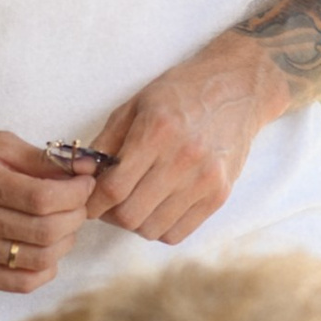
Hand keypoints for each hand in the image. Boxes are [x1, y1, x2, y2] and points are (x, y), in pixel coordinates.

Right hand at [0, 132, 93, 294]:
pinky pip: (19, 283)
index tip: (84, 184)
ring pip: (38, 259)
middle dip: (75, 217)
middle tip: (78, 205)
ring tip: (63, 226)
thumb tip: (87, 166)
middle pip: (45, 230)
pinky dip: (45, 270)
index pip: (43, 197)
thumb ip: (40, 158)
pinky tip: (46, 253)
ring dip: (64, 243)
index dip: (75, 193)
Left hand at [88, 33, 283, 243]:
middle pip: (130, 214)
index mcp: (157, 132)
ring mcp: (205, 181)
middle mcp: (183, 159)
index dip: (92, 203)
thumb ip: (106, 141)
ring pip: (152, 229)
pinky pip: (178, 233)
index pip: (113, 188)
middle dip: (110, 214)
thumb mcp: (136, 104)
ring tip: (134, 203)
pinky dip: (159, 228)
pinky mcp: (219, 195)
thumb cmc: (181, 92)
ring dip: (135, 222)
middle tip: (108, 203)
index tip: (87, 202)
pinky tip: (157, 208)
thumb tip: (82, 175)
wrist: (238, 88)